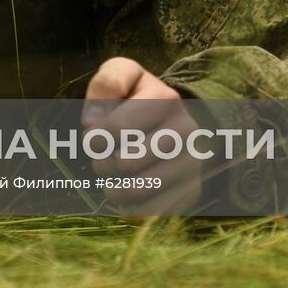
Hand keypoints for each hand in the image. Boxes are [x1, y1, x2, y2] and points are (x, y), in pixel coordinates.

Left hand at [81, 57, 202, 215]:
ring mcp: (193, 162)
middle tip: (104, 158)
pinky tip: (127, 196)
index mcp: (166, 98)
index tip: (95, 136)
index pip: (116, 130)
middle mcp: (187, 129)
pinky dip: (131, 209)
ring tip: (112, 178)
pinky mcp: (192, 190)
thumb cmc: (134, 96)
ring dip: (113, 190)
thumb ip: (106, 85)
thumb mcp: (120, 74)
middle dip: (103, 164)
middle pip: (125, 163)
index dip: (95, 138)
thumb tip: (96, 123)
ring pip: (138, 191)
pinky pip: (152, 213)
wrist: (169, 118)